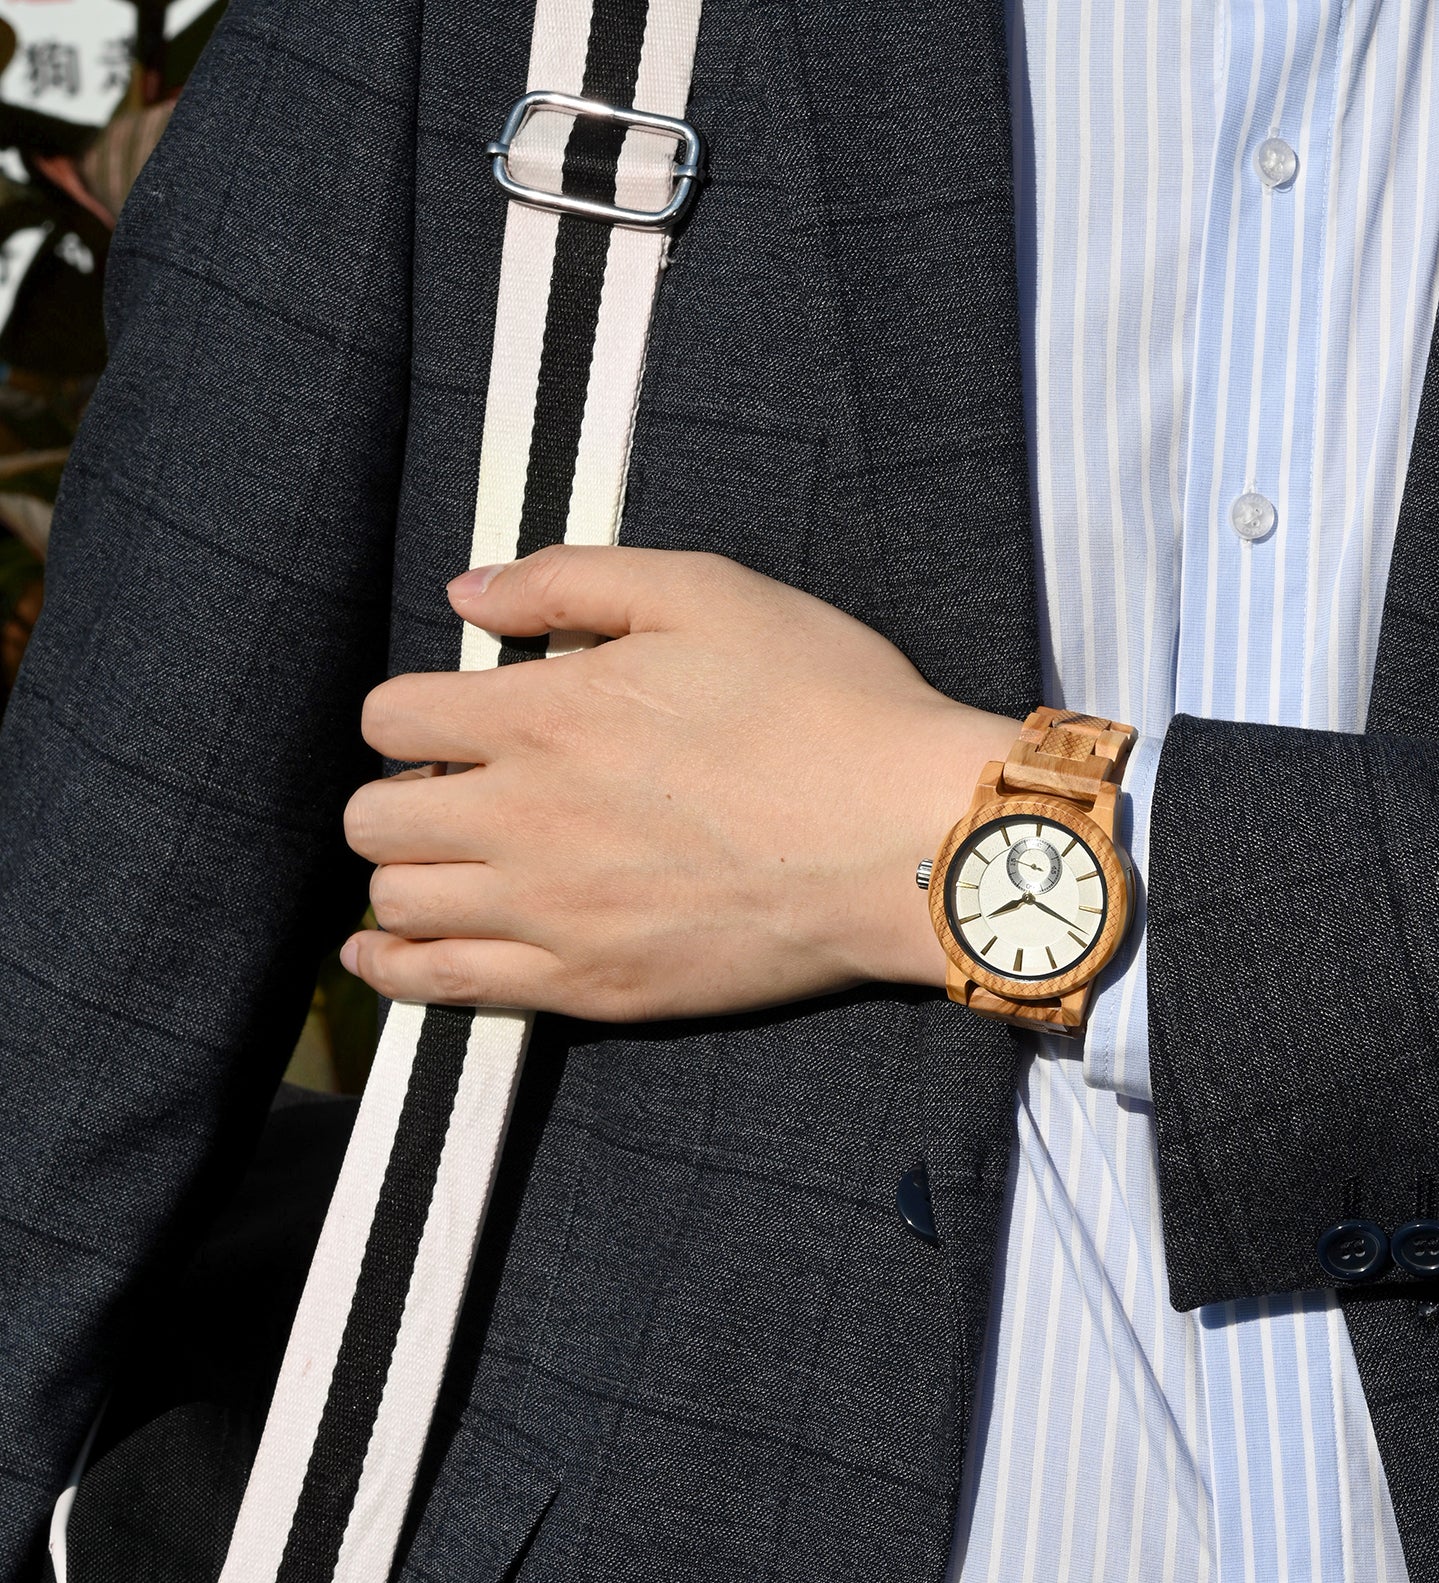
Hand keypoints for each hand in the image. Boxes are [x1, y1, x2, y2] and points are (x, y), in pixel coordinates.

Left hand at [338, 545, 1018, 1020]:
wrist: (908, 839)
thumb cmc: (823, 704)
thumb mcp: (708, 593)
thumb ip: (572, 581)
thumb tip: (468, 591)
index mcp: (544, 715)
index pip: (392, 716)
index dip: (409, 712)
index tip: (450, 720)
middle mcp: (524, 819)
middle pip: (375, 819)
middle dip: (397, 795)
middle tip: (453, 792)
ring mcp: (554, 913)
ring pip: (397, 906)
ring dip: (399, 877)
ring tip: (433, 865)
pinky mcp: (592, 985)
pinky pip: (447, 991)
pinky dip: (396, 973)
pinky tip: (385, 957)